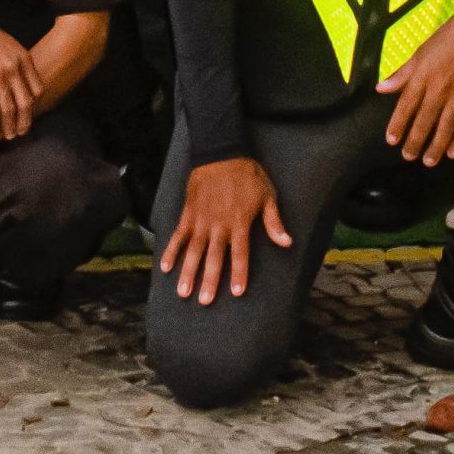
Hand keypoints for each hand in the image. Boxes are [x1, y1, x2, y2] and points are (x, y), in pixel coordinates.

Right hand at [0, 9, 42, 139]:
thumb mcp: (9, 44)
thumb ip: (19, 61)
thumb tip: (25, 79)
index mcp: (23, 58)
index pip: (37, 89)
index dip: (35, 105)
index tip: (30, 113)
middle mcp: (14, 69)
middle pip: (26, 103)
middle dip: (26, 121)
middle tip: (23, 131)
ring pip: (9, 110)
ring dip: (10, 126)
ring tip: (9, 135)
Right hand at [157, 156, 287, 304]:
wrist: (221, 152)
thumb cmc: (248, 175)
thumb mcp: (267, 195)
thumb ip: (274, 222)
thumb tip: (287, 243)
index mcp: (239, 222)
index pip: (240, 253)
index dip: (238, 273)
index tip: (236, 292)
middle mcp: (218, 224)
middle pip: (214, 257)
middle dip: (209, 280)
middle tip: (205, 302)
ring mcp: (201, 219)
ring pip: (193, 250)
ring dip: (188, 271)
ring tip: (183, 292)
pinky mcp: (188, 212)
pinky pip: (178, 235)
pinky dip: (171, 250)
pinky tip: (165, 267)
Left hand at [376, 10, 453, 165]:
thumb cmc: (446, 39)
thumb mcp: (419, 52)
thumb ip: (402, 74)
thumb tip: (381, 88)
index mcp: (423, 76)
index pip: (407, 105)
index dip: (398, 124)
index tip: (391, 140)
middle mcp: (440, 89)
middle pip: (425, 120)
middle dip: (415, 141)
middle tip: (408, 156)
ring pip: (446, 127)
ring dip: (436, 146)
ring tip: (428, 161)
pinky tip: (452, 153)